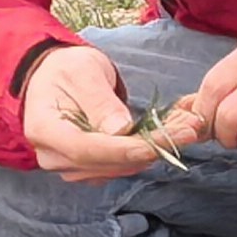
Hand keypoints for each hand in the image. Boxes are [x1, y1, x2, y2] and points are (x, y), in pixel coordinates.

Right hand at [22, 43, 184, 181]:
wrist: (53, 78)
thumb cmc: (66, 69)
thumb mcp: (83, 72)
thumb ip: (99, 101)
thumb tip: (120, 130)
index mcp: (45, 129)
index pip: (86, 148)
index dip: (123, 150)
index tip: (157, 144)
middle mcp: (54, 156)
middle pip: (107, 162)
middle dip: (152, 148)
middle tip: (191, 128)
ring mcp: (70, 166)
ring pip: (118, 167)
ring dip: (155, 150)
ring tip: (187, 128)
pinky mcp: (88, 168)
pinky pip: (120, 165)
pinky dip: (146, 152)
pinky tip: (169, 135)